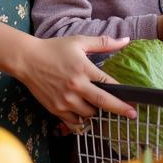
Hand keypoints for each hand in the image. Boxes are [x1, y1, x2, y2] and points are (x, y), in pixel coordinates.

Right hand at [14, 34, 136, 132]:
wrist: (27, 59)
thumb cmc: (54, 48)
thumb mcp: (79, 41)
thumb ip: (104, 42)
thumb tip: (126, 40)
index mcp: (83, 68)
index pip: (108, 83)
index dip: (123, 93)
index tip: (134, 102)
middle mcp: (76, 86)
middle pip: (103, 102)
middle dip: (119, 109)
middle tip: (132, 115)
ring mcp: (65, 100)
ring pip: (89, 114)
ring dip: (97, 111)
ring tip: (98, 105)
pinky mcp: (56, 109)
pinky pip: (74, 121)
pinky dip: (82, 119)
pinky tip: (85, 113)